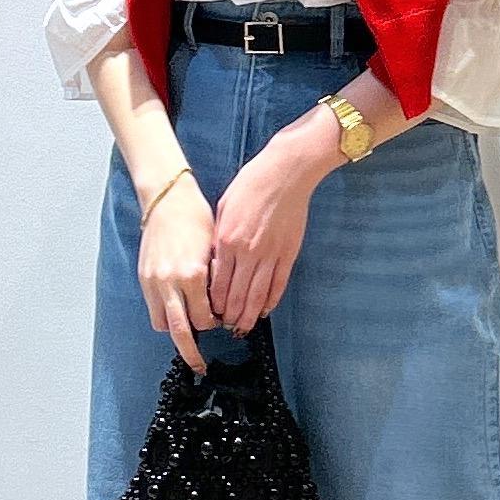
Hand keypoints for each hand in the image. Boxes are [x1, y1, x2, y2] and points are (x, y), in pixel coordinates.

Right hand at [138, 173, 218, 373]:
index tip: (219, 323)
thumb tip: (218, 304)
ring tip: (187, 332)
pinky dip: (165, 316)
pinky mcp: (144, 278)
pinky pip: (154, 310)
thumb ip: (214, 281)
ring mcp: (154, 282)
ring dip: (176, 332)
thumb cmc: (195, 218)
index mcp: (192, 275)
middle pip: (181, 332)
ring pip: (164, 324)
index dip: (213, 324)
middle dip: (191, 353)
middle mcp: (171, 282)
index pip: (205, 318)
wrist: (166, 198)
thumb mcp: (213, 250)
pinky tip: (175, 312)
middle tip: (200, 366)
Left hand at [209, 109, 344, 334]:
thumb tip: (215, 264)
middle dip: (230, 316)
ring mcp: (270, 255)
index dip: (214, 304)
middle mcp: (248, 252)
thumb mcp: (224, 208)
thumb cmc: (252, 184)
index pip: (218, 284)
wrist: (285, 171)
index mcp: (227, 241)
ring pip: (257, 297)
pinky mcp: (288, 254)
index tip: (212, 313)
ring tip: (243, 328)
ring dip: (249, 316)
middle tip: (226, 327)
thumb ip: (219, 239)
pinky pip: (278, 285)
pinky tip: (264, 311)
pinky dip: (270, 301)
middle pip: (237, 296)